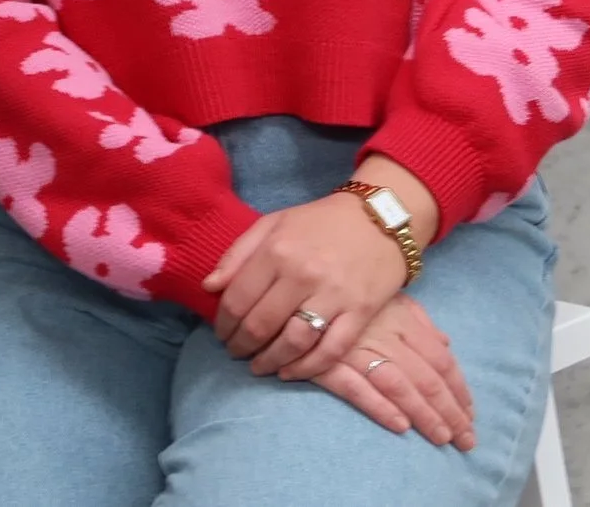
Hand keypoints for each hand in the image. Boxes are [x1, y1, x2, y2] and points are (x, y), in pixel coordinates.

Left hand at [202, 192, 408, 379]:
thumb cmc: (320, 222)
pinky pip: (330, 351)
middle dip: (241, 346)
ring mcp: (333, 296)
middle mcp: (303, 274)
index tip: (221, 332)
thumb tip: (209, 286)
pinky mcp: (360, 313)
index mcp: (278, 250)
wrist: (380, 217)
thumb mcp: (275, 223)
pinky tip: (289, 371)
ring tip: (258, 366)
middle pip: (261, 325)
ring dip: (269, 361)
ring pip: (292, 343)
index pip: (238, 299)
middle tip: (236, 352)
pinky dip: (306, 368)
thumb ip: (239, 253)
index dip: (223, 323)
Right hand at [310, 294, 475, 449]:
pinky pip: (356, 387)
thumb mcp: (388, 297)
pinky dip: (380, 406)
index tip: (470, 413)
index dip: (458, 387)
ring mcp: (356, 347)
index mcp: (401, 317)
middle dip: (449, 410)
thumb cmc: (349, 293)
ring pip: (398, 384)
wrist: (299, 285)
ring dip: (423, 414)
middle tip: (466, 439)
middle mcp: (383, 332)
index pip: (439, 357)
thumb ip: (418, 320)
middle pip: (425, 376)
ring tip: (441, 438)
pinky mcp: (327, 362)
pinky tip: (400, 426)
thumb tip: (446, 345)